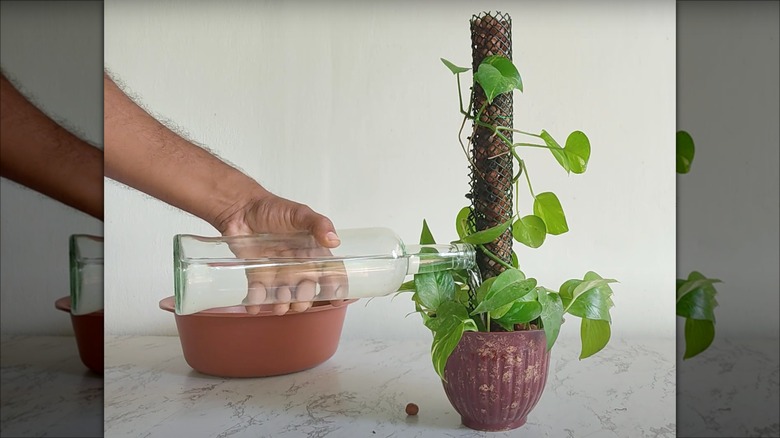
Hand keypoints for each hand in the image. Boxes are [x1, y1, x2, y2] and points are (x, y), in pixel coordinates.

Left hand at [216, 191, 347, 314]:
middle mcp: (297, 265)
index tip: (337, 300)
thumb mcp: (300, 214)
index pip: (329, 273)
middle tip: (300, 300)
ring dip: (283, 303)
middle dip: (304, 299)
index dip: (335, 287)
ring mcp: (277, 272)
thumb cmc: (273, 208)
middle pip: (306, 289)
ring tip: (280, 305)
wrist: (241, 208)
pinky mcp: (257, 274)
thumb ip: (318, 224)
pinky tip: (255, 306)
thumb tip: (334, 240)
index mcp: (312, 252)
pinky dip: (257, 302)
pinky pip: (258, 293)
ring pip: (284, 295)